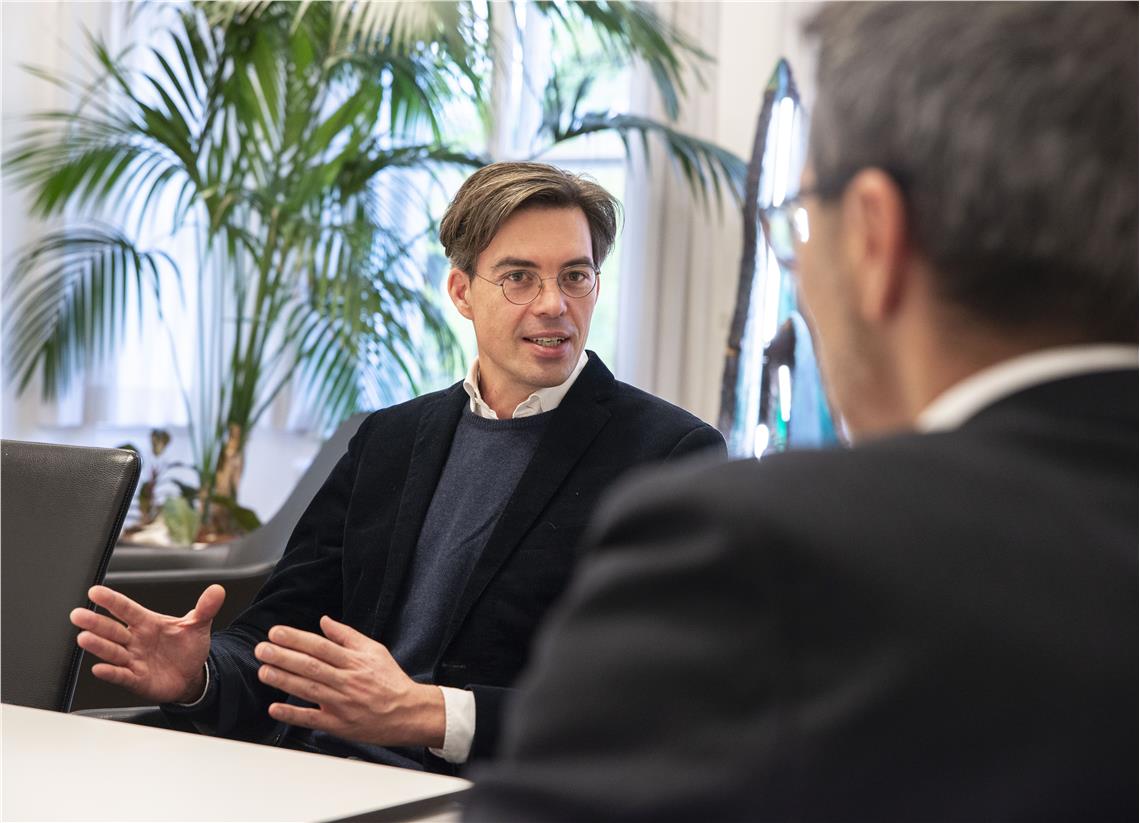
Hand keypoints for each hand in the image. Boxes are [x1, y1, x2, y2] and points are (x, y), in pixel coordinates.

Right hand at [69, 584, 224, 703]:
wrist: (191, 675)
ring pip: (112, 651)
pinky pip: (121, 675)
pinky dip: (111, 672)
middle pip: (113, 630)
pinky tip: (99, 668)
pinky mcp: (136, 679)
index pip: (127, 609)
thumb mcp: (198, 626)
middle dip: (96, 623)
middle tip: (78, 614)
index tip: (95, 592)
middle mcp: (136, 640)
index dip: (112, 601)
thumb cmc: (187, 648)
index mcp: (147, 623)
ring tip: (84, 638)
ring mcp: (134, 660)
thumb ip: (205, 608)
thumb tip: (217, 589)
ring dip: (99, 646)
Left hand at [254, 615, 444, 747]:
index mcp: (355, 661)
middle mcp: (347, 681)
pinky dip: (293, 714)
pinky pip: (313, 718)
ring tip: (263, 671)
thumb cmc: (391, 681)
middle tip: (262, 649)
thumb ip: (347, 635)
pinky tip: (275, 707)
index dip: (297, 639)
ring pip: (309, 689)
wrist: (408, 713)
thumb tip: (324, 621)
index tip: (276, 633)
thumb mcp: (375, 650)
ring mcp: (342, 704)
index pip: (321, 646)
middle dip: (283, 656)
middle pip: (311, 666)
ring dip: (283, 680)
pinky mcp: (339, 724)